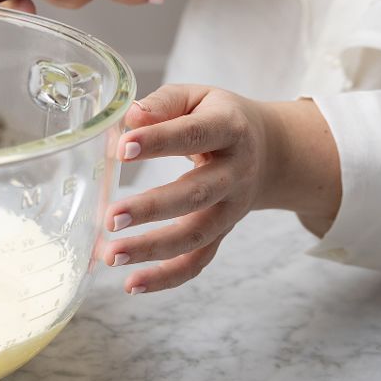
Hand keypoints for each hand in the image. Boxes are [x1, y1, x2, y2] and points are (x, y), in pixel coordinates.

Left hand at [103, 85, 341, 293]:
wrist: (270, 150)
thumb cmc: (217, 117)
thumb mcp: (196, 96)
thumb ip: (163, 104)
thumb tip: (131, 117)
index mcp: (229, 128)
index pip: (193, 134)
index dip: (158, 142)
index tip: (121, 148)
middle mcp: (235, 173)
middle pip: (196, 195)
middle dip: (152, 208)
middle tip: (110, 216)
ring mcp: (231, 210)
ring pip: (196, 236)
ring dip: (152, 250)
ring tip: (110, 255)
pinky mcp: (222, 234)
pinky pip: (198, 262)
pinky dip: (166, 278)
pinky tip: (131, 284)